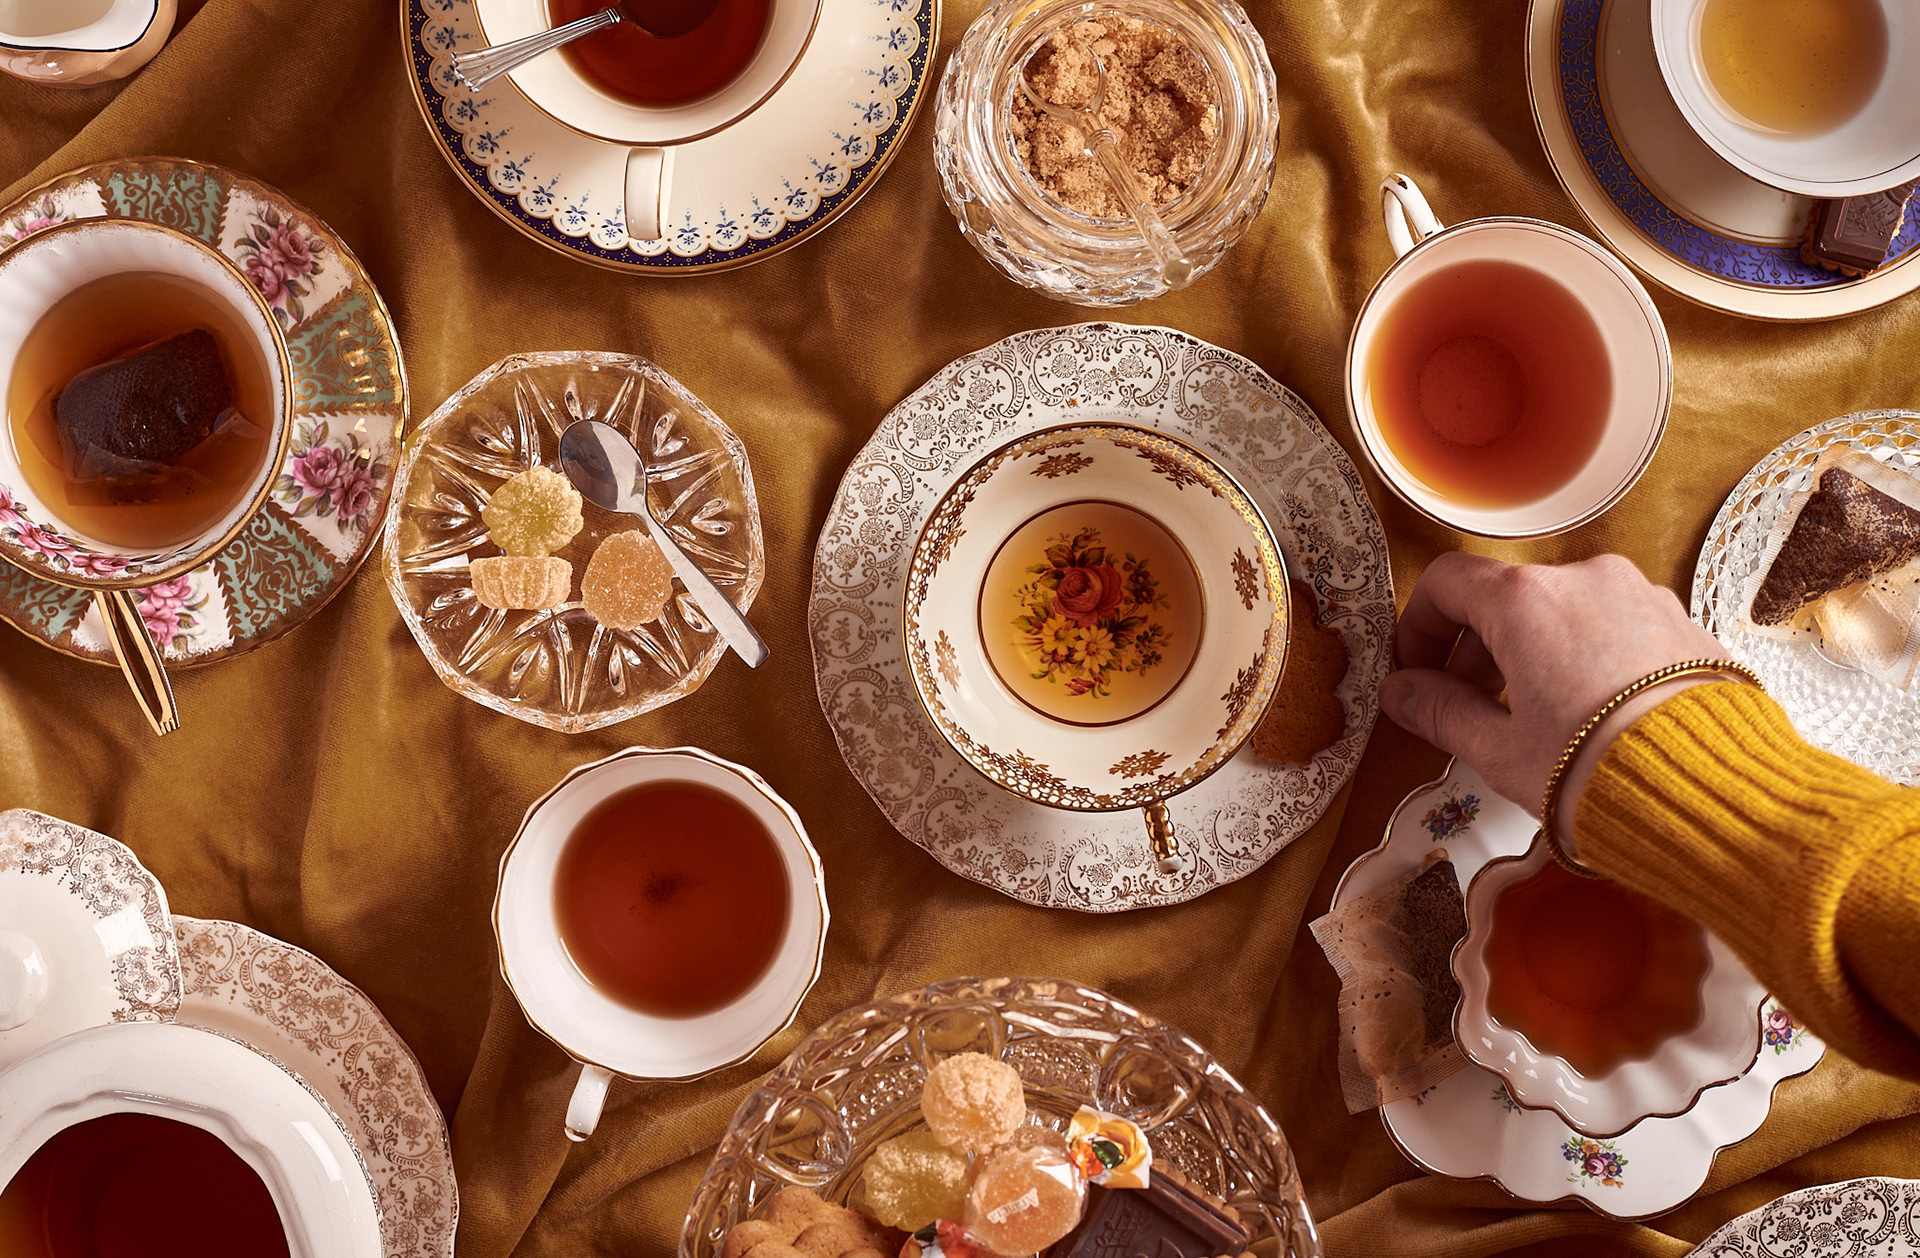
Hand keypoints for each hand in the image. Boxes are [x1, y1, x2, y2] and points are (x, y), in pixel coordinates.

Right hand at [1378, 553, 1729, 848]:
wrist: (1717, 798)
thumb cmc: (1599, 774)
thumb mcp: (1499, 751)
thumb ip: (1440, 711)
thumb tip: (1402, 692)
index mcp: (1527, 601)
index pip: (1449, 582)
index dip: (1420, 625)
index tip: (1417, 668)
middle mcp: (1586, 580)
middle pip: (1508, 596)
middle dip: (1477, 648)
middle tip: (1465, 705)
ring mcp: (1642, 597)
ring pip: (1565, 611)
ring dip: (1534, 652)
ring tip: (1535, 719)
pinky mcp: (1684, 624)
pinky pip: (1615, 627)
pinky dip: (1587, 657)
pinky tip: (1591, 717)